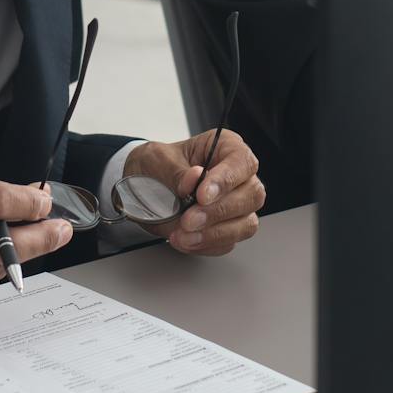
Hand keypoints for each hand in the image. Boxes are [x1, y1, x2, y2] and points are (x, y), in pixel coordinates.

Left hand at [125, 130, 264, 255]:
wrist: (141, 188)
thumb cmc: (156, 165)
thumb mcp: (157, 160)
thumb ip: (177, 171)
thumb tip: (195, 178)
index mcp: (225, 147)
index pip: (242, 162)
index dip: (226, 180)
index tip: (202, 195)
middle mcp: (237, 176)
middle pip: (252, 195)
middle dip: (218, 212)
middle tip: (189, 219)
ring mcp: (236, 204)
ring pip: (246, 223)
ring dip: (214, 233)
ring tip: (183, 234)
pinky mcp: (227, 228)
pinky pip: (227, 243)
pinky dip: (205, 245)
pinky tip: (185, 240)